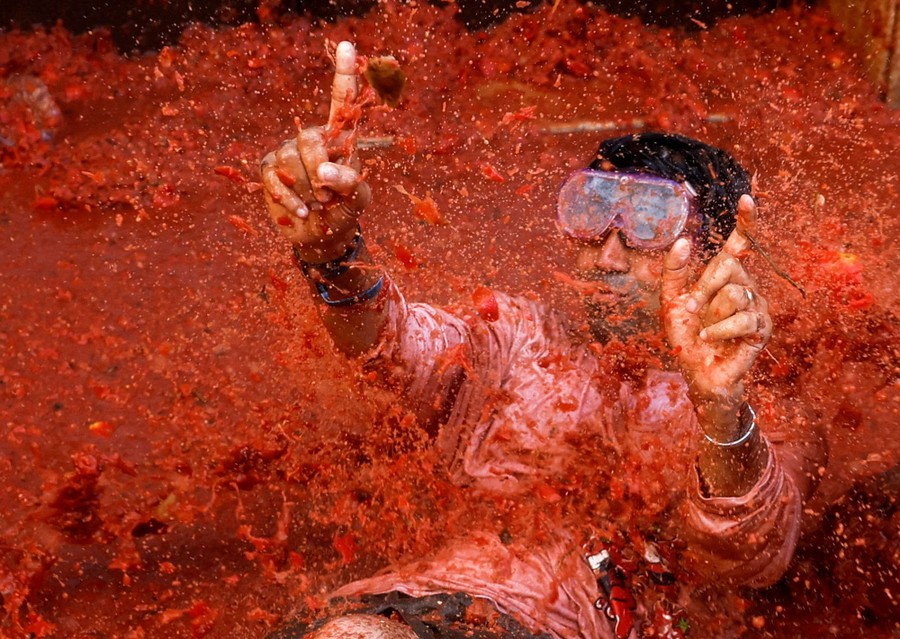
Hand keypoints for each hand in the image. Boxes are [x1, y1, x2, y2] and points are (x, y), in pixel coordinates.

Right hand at [260, 41, 370, 263]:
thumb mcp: (358, 199)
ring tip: (318, 204)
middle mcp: (313, 137)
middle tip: (329, 197)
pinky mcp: (270, 169)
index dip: (345, 74)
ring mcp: (288, 151)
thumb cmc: (344, 211)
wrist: (321, 237)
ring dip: (308, 191)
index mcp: (340, 137)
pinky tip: (302, 212)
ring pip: (292, 161)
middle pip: (311, 140)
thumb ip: (349, 182)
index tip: (348, 46)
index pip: (342, 101)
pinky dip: (290, 200)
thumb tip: (324, 170)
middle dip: (320, 172)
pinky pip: (276, 179)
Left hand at [661, 195, 771, 403]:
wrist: (696, 371)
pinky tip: (710, 338)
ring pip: (734, 293)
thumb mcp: (671, 301)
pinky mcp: (762, 328)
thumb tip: (684, 240)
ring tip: (704, 329)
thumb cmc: (686, 336)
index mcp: (726, 277)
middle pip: (728, 265)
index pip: (739, 244)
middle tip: (691, 309)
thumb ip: (674, 271)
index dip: (745, 222)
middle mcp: (746, 286)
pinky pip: (742, 318)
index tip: (746, 199)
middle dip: (703, 287)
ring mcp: (757, 306)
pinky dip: (719, 329)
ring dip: (710, 313)